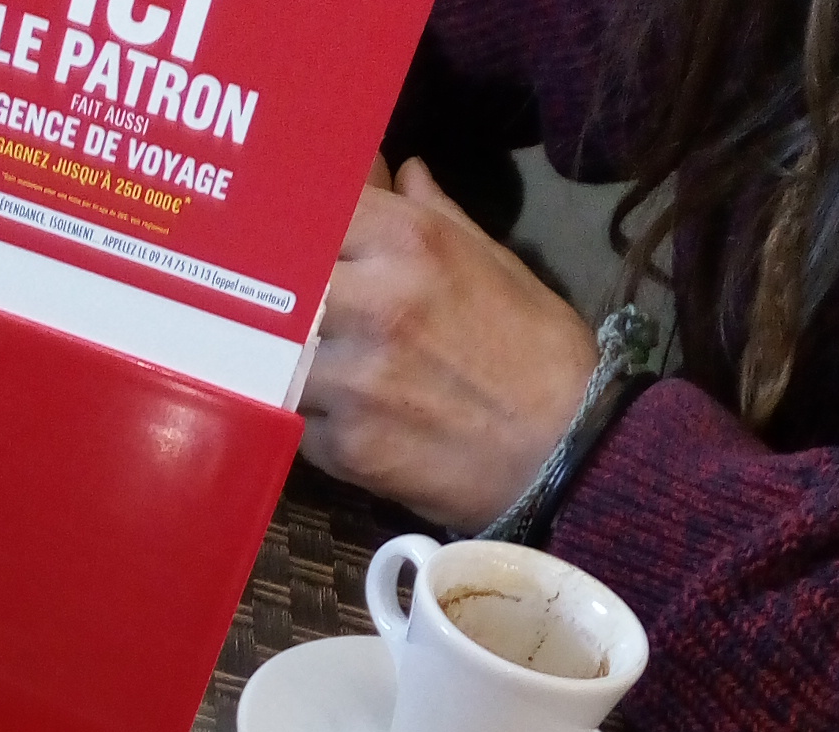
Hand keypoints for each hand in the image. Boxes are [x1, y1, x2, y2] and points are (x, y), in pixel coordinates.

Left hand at [300, 161, 601, 528]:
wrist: (563, 451)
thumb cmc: (536, 349)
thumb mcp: (492, 260)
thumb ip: (433, 214)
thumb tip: (398, 172)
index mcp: (410, 243)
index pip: (315, 210)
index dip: (297, 223)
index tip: (291, 233)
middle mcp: (375, 303)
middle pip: (280, 284)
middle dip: (279, 296)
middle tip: (277, 304)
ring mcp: (354, 379)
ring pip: (275, 358)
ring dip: (285, 362)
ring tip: (309, 364)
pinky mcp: (347, 446)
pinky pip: (295, 422)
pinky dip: (307, 418)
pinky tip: (335, 416)